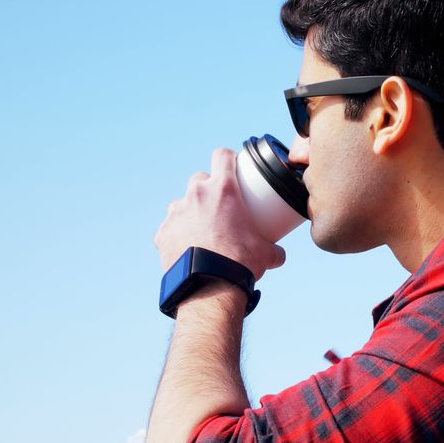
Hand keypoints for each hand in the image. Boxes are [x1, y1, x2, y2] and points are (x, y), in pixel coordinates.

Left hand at [154, 148, 285, 280]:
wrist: (210, 286)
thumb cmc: (240, 263)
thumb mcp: (265, 253)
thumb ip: (274, 249)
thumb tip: (280, 255)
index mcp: (223, 190)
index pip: (222, 156)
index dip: (227, 158)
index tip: (231, 166)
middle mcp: (196, 195)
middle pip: (200, 179)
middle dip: (207, 188)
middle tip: (218, 205)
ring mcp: (176, 213)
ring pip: (182, 203)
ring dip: (191, 211)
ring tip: (202, 230)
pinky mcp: (163, 232)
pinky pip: (170, 228)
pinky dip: (178, 234)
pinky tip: (187, 248)